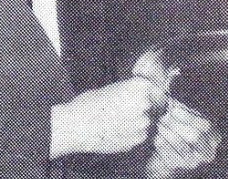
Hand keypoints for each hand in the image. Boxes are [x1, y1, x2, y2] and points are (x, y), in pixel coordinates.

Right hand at [50, 77, 165, 157]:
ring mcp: (141, 124)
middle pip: (148, 104)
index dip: (142, 90)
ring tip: (117, 121)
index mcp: (138, 87)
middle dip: (139, 106)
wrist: (76, 127)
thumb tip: (134, 93)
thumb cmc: (88, 105)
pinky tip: (117, 131)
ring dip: (135, 121)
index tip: (137, 93)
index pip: (150, 86)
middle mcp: (144, 104)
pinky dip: (131, 134)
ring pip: (144, 120)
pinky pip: (139, 135)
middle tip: (122, 108)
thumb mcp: (109, 89)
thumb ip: (127, 90)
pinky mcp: (136, 140)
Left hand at [146, 99, 220, 178]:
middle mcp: (208, 152)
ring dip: (168, 133)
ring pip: (182, 146)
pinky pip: (170, 156)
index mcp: (213, 136)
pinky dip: (162, 145)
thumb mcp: (183, 118)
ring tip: (159, 125)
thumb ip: (179, 107)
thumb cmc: (178, 131)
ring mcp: (194, 162)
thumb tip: (169, 92)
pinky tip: (157, 137)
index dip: (188, 116)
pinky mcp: (179, 168)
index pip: (205, 125)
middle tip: (163, 117)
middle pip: (194, 136)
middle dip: (177, 124)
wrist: (167, 155)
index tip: (172, 108)